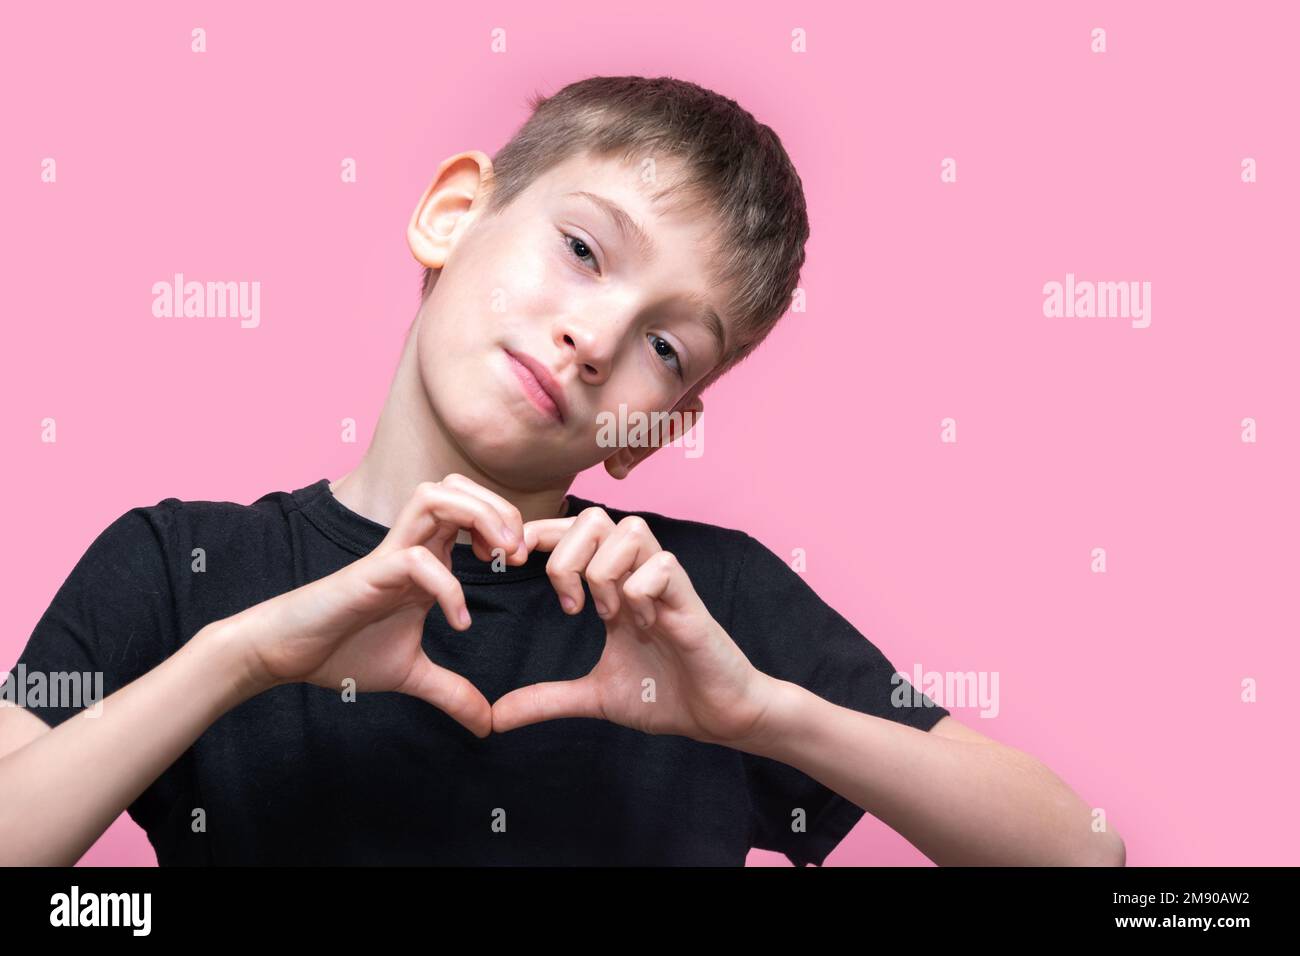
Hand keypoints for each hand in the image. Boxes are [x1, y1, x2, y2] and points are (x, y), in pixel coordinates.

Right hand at [219, 474, 528, 737]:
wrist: (286, 654)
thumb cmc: (343, 650)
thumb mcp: (412, 675)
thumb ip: (452, 693)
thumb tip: (487, 725)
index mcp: (427, 558)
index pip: (471, 507)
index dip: (506, 522)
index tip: (522, 563)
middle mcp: (411, 547)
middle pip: (458, 485)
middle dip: (500, 508)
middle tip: (518, 554)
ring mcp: (390, 556)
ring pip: (434, 497)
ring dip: (477, 519)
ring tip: (498, 561)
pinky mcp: (369, 576)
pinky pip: (417, 559)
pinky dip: (448, 586)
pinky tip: (458, 622)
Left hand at [491, 508, 779, 746]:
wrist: (717, 716)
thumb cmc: (665, 696)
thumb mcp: (594, 697)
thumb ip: (547, 699)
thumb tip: (496, 717)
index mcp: (612, 587)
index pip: (572, 532)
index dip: (537, 535)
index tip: (510, 566)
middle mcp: (636, 575)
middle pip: (595, 517)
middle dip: (566, 553)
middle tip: (567, 604)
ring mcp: (664, 584)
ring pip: (629, 530)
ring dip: (604, 571)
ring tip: (605, 615)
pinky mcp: (689, 601)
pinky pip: (661, 567)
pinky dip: (640, 593)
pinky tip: (642, 627)